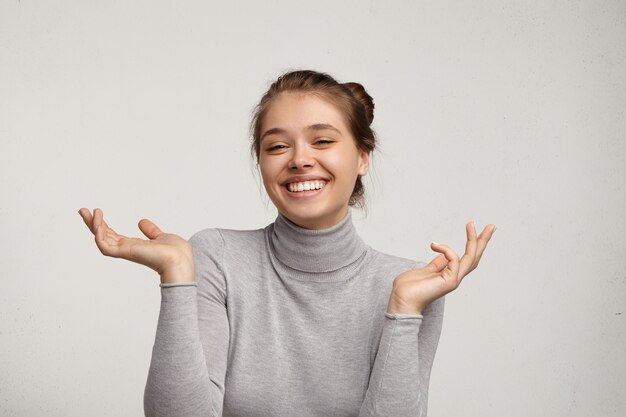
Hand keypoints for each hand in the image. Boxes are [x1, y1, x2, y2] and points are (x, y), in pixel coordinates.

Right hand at [78, 208, 194, 283]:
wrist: (181, 259)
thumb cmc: (176, 252)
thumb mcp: (161, 236)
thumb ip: (150, 231)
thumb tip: (141, 222)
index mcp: (134, 246)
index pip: (112, 234)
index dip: (103, 224)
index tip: (96, 211)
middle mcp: (127, 249)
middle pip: (103, 236)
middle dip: (92, 223)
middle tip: (82, 210)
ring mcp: (126, 252)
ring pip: (101, 240)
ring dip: (94, 226)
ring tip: (91, 212)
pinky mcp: (126, 253)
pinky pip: (105, 247)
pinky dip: (99, 236)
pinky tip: (98, 224)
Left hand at [387, 221, 495, 314]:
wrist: (401, 300)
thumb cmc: (408, 288)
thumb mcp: (425, 270)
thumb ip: (437, 263)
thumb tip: (443, 253)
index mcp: (449, 275)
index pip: (467, 258)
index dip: (473, 244)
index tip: (475, 228)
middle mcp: (454, 277)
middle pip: (475, 257)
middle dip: (483, 241)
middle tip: (492, 225)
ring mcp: (453, 280)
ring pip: (471, 258)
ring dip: (473, 240)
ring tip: (471, 224)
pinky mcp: (449, 281)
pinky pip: (453, 260)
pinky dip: (446, 249)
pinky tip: (434, 244)